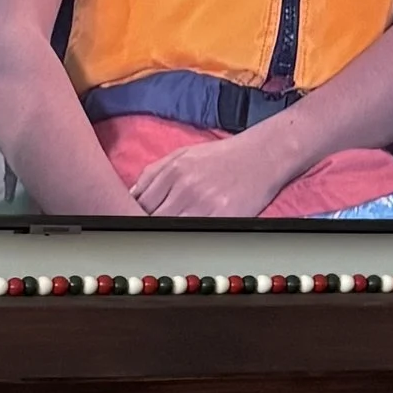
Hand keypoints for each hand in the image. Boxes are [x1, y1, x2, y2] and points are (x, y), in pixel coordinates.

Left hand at [130, 123, 305, 220]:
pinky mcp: (220, 216)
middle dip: (143, 226)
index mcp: (174, 170)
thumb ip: (154, 173)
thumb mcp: (184, 154)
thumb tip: (129, 195)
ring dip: (162, 234)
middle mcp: (185, 186)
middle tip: (139, 235)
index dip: (131, 214)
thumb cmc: (223, 157)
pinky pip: (192, 233)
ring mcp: (202, 203)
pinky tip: (184, 236)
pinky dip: (184, 237)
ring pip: (168, 228)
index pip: (139, 201)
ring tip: (160, 239)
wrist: (263, 155)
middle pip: (150, 217)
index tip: (130, 222)